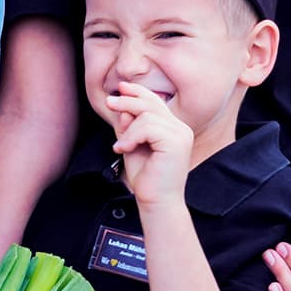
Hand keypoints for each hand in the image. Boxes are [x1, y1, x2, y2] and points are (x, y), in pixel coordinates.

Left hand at [107, 90, 194, 213]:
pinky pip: (148, 127)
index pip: (156, 102)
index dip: (138, 92)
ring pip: (148, 115)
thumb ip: (130, 127)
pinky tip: (124, 149)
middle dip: (128, 101)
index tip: (121, 88)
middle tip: (109, 102)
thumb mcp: (132, 146)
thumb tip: (125, 109)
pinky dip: (132, 136)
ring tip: (120, 147)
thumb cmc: (145, 178)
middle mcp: (181, 129)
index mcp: (173, 128)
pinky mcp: (176, 142)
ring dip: (128, 129)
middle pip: (152, 104)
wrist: (156, 202)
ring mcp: (181, 134)